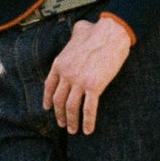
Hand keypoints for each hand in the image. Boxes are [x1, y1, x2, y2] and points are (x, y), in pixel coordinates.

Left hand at [42, 15, 131, 134]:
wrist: (111, 33)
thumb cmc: (97, 30)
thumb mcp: (78, 31)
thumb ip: (74, 34)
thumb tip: (79, 30)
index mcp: (60, 63)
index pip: (49, 86)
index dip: (47, 99)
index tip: (48, 108)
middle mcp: (66, 74)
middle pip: (58, 100)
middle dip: (59, 114)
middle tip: (62, 124)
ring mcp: (79, 81)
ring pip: (71, 107)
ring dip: (71, 122)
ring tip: (73, 130)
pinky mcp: (94, 86)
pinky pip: (88, 109)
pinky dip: (87, 122)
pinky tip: (88, 130)